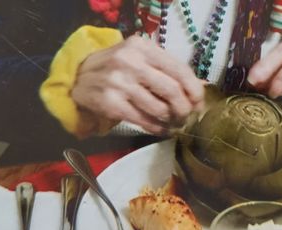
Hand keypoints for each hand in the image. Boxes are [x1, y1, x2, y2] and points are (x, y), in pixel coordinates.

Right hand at [71, 36, 204, 134]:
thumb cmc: (119, 69)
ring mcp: (118, 82)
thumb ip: (169, 70)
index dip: (195, 90)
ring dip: (172, 121)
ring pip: (159, 109)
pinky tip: (162, 129)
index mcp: (143, 47)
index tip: (199, 103)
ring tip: (175, 123)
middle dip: (185, 109)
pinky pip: (144, 120)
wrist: (78, 78)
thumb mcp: (142, 60)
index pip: (179, 69)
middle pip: (172, 91)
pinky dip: (158, 128)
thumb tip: (202, 86)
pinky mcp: (110, 103)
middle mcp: (130, 62)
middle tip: (187, 116)